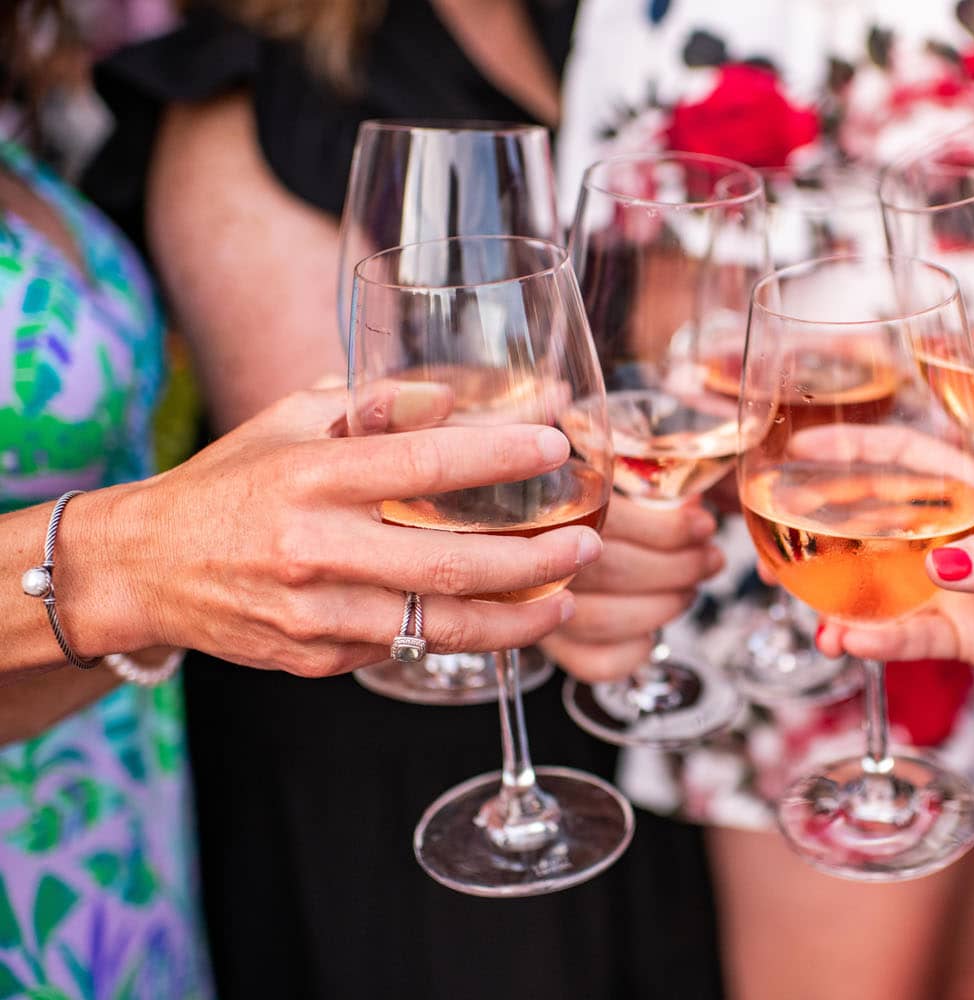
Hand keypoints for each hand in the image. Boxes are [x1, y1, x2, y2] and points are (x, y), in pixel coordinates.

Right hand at [89, 386, 602, 676]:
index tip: (556, 448)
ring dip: (516, 620)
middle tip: (588, 546)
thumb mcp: (289, 420)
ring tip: (565, 599)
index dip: (502, 457)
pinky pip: (402, 648)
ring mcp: (316, 615)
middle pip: (452, 565)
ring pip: (439, 627)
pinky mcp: (316, 659)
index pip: (427, 463)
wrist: (144, 568)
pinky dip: (453, 634)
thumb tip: (461, 396)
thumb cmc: (228, 483)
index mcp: (311, 477)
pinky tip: (495, 618)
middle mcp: (315, 550)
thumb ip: (376, 404)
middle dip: (536, 560)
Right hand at [541, 495, 723, 682]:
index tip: (702, 526)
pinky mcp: (550, 647)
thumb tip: (692, 508)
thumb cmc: (574, 502)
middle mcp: (531, 560)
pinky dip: (633, 652)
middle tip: (709, 558)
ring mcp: (536, 609)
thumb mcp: (600, 477)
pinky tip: (652, 631)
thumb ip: (639, 486)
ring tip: (690, 589)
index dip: (665, 529)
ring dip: (663, 607)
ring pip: (604, 620)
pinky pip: (593, 662)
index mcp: (542, 509)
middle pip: (612, 572)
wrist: (526, 538)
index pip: (609, 521)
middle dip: (678, 568)